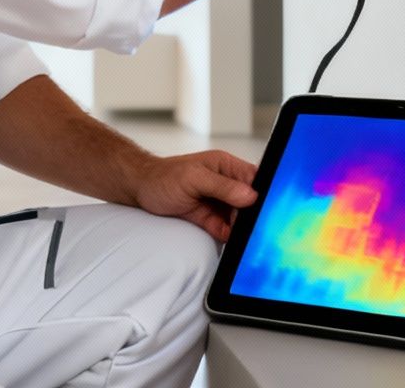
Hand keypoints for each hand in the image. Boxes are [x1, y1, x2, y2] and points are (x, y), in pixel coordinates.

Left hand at [131, 150, 258, 241]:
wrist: (140, 190)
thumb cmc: (163, 176)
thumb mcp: (194, 179)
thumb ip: (223, 186)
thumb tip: (250, 195)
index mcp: (225, 166)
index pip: (254, 178)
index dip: (262, 193)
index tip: (264, 208)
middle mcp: (225, 183)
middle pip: (249, 201)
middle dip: (251, 214)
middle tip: (250, 226)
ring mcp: (217, 201)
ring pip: (238, 217)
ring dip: (240, 227)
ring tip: (241, 235)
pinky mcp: (208, 218)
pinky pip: (224, 229)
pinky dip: (227, 235)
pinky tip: (228, 239)